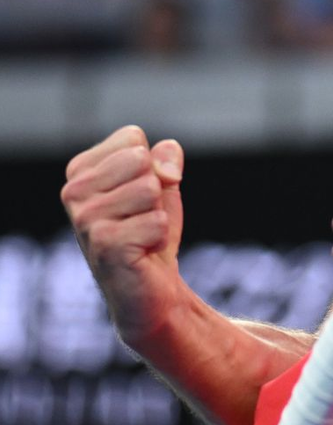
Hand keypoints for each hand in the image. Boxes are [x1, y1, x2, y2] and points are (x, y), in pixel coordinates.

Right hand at [60, 125, 186, 344]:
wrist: (151, 287)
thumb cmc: (151, 230)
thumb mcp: (163, 185)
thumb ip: (165, 160)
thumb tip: (166, 159)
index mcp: (81, 170)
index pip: (133, 137)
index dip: (153, 165)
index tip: (142, 196)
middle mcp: (74, 192)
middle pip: (141, 159)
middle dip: (156, 189)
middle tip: (143, 217)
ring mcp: (84, 219)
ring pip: (150, 189)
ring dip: (157, 214)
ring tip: (141, 234)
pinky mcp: (103, 244)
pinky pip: (156, 221)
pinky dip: (159, 238)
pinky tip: (142, 252)